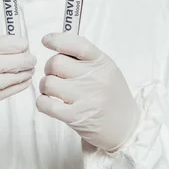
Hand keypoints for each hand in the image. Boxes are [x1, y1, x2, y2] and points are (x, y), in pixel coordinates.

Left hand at [36, 33, 139, 151]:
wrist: (125, 127)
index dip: (57, 40)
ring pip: (47, 82)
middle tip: (56, 76)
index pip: (77, 44)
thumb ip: (85, 57)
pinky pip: (45, 103)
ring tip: (55, 91)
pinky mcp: (75, 117)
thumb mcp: (106, 70)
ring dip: (45, 86)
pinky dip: (42, 102)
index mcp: (102, 63)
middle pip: (56, 63)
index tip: (46, 41)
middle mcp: (95, 78)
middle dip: (50, 68)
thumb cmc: (111, 96)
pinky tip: (50, 103)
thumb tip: (56, 42)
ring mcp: (86, 98)